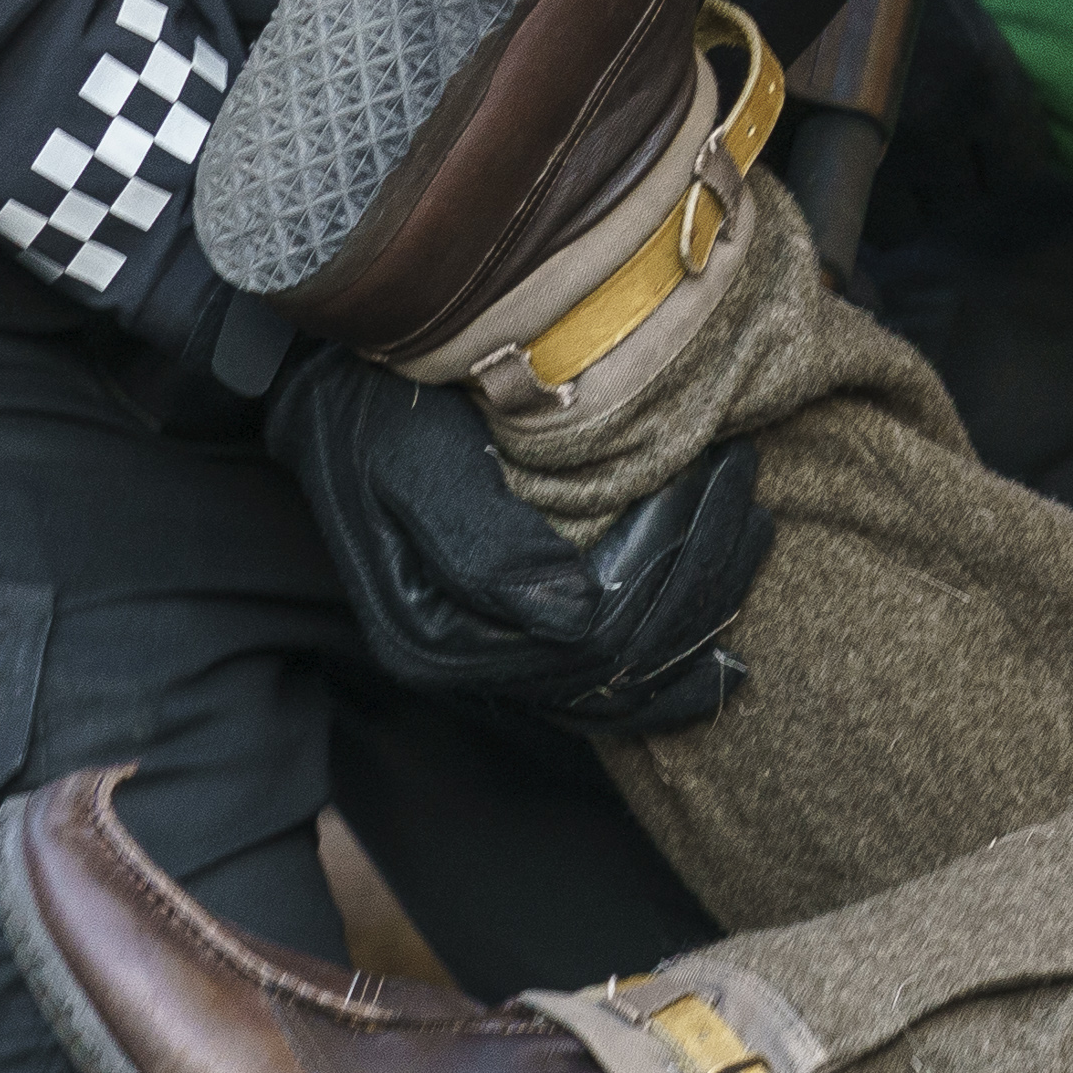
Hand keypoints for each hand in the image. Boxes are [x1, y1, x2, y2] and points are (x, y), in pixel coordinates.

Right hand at [263, 347, 766, 733]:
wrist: (320, 394)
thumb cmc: (370, 412)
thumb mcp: (413, 461)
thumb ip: (485, 544)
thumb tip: (579, 617)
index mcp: (438, 639)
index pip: (597, 642)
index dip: (678, 570)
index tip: (726, 483)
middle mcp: (467, 669)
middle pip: (622, 665)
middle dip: (702, 582)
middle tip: (752, 500)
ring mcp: (489, 661)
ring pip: (626, 678)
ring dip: (701, 611)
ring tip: (751, 531)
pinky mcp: (508, 636)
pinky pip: (607, 675)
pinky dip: (671, 648)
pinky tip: (719, 615)